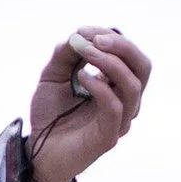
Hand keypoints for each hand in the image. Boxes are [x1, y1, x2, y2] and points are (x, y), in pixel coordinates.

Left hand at [26, 24, 150, 181]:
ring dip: (109, 62)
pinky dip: (100, 87)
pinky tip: (81, 77)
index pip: (129, 54)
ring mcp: (120, 120)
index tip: (82, 30)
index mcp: (117, 84)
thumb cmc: (50, 113)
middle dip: (122, 46)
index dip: (110, 36)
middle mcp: (125, 101)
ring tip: (83, 52)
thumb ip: (65, 55)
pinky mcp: (108, 137)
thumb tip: (78, 34)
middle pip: (142, 67)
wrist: (37, 151)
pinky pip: (114, 108)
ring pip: (132, 85)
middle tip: (95, 38)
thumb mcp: (53, 76)